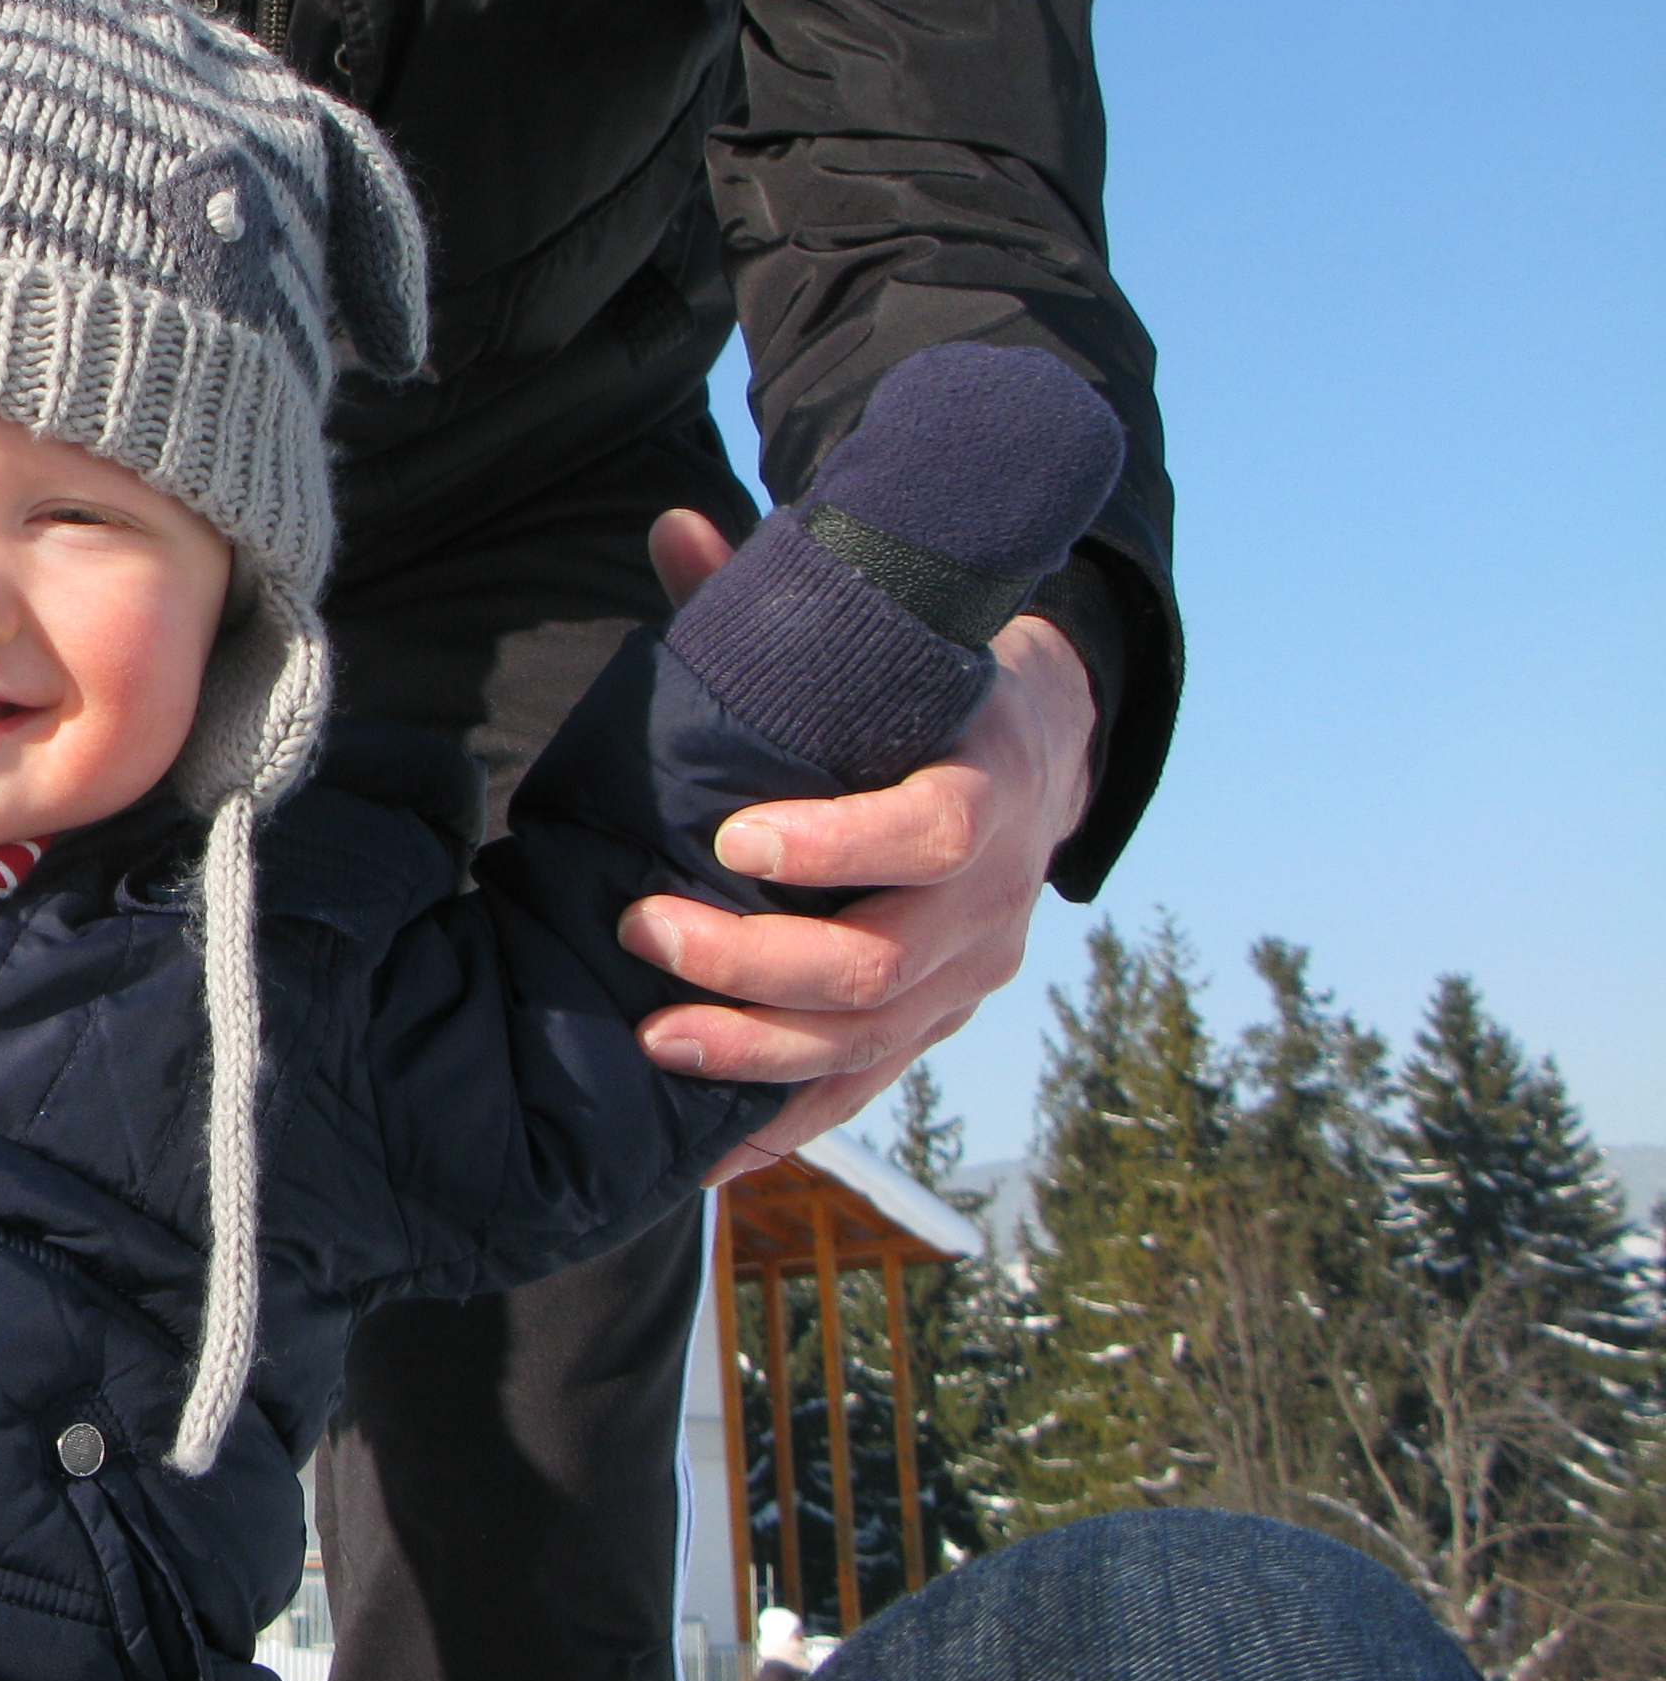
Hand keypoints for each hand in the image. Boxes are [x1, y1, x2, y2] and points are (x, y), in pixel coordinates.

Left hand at [621, 508, 1094, 1181]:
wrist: (1037, 752)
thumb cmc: (920, 687)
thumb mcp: (875, 637)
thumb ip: (774, 590)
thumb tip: (671, 528)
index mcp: (986, 788)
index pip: (928, 830)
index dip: (838, 843)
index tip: (736, 840)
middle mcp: (988, 902)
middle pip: (878, 964)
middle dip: (754, 962)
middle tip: (644, 927)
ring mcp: (963, 978)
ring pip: (866, 1046)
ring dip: (753, 1049)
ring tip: (652, 1034)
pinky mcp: (932, 1025)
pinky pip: (861, 1093)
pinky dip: (784, 1123)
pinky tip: (708, 1152)